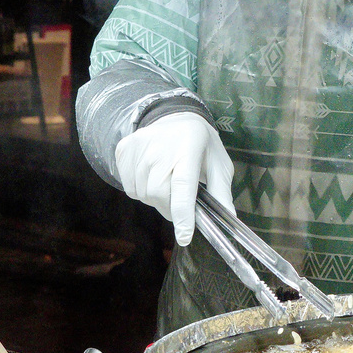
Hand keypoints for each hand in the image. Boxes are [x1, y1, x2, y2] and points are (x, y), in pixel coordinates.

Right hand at [114, 112, 234, 245]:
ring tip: (167, 184)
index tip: (184, 236)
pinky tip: (152, 176)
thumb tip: (228, 218)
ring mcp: (139, 147)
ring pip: (142, 193)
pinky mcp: (124, 150)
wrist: (175, 116)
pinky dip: (140, 190)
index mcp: (189, 148)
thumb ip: (221, 191)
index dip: (183, 213)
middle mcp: (160, 147)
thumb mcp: (219, 163)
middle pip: (158, 194)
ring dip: (155, 199)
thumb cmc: (201, 144)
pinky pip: (128, 186)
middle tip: (180, 204)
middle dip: (170, 208)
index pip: (182, 185)